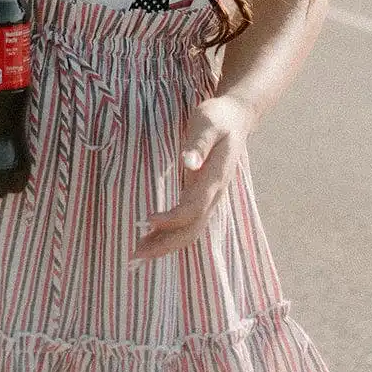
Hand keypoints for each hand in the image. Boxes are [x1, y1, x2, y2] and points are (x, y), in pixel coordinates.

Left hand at [130, 95, 256, 264]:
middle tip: (135, 254)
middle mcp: (215, 194)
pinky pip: (189, 224)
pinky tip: (152, 238)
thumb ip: (198, 144)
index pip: (193, 208)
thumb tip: (187, 162)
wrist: (236, 118)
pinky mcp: (203, 197)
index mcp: (215, 178)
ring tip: (138, 253)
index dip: (171, 218)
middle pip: (192, 230)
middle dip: (165, 244)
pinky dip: (170, 235)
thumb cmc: (218, 118)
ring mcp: (211, 198)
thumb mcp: (207, 123)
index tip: (147, 219)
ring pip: (191, 231)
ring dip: (166, 244)